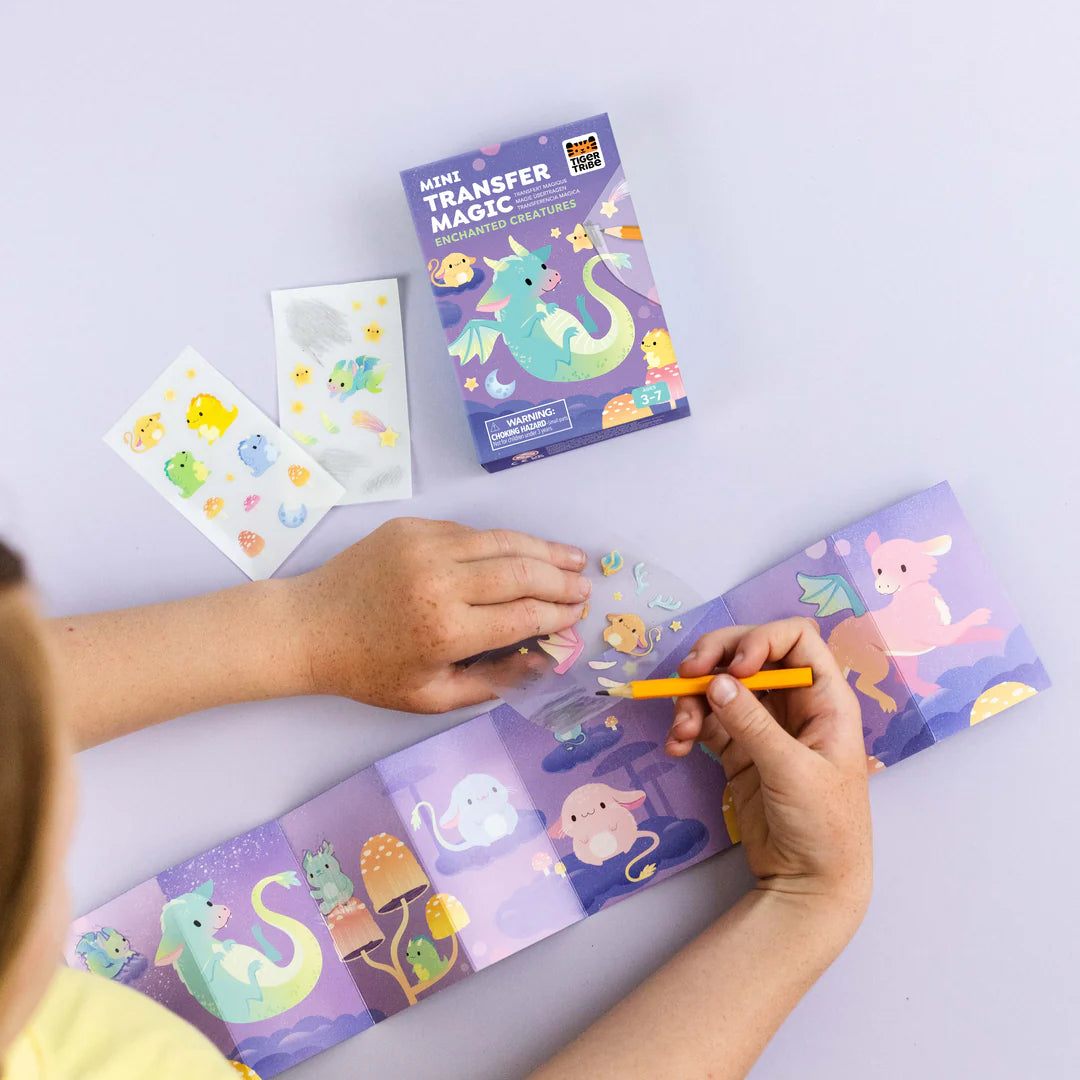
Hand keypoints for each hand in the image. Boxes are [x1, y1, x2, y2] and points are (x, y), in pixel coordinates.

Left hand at [289, 518, 589, 712]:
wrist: (310, 626)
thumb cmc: (370, 671)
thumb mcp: (431, 697)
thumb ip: (492, 683)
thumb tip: (542, 660)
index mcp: (446, 631)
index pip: (524, 616)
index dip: (558, 614)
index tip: (578, 614)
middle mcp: (441, 582)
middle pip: (522, 572)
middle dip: (561, 579)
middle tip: (585, 585)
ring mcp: (426, 547)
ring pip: (503, 541)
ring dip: (544, 549)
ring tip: (572, 557)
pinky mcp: (413, 527)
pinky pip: (471, 532)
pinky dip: (502, 542)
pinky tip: (522, 551)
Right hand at [665, 617, 871, 929]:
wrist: (811, 884)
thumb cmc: (826, 827)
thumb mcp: (793, 772)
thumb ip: (753, 725)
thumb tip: (716, 683)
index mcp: (825, 699)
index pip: (795, 640)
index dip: (761, 640)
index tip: (735, 667)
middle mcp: (793, 704)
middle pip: (749, 654)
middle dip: (715, 659)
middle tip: (686, 675)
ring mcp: (763, 725)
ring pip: (721, 686)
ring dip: (693, 698)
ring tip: (681, 730)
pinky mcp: (738, 749)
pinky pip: (706, 720)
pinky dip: (687, 726)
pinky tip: (678, 747)